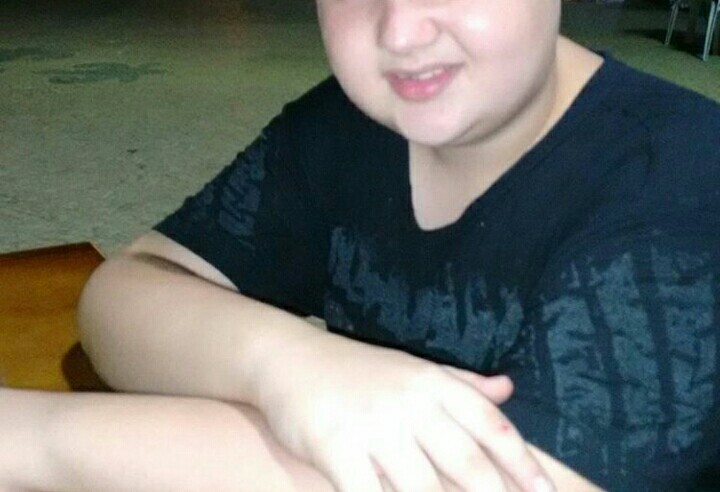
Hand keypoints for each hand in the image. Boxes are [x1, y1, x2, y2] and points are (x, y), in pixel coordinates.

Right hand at [254, 329, 552, 491]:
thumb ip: (461, 383)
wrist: (290, 358)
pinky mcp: (338, 448)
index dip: (524, 464)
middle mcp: (410, 402)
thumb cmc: (357, 369)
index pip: (490, 425)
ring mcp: (374, 426)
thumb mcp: (413, 368)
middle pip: (468, 462)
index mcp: (433, 382)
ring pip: (424, 487)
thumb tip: (508, 388)